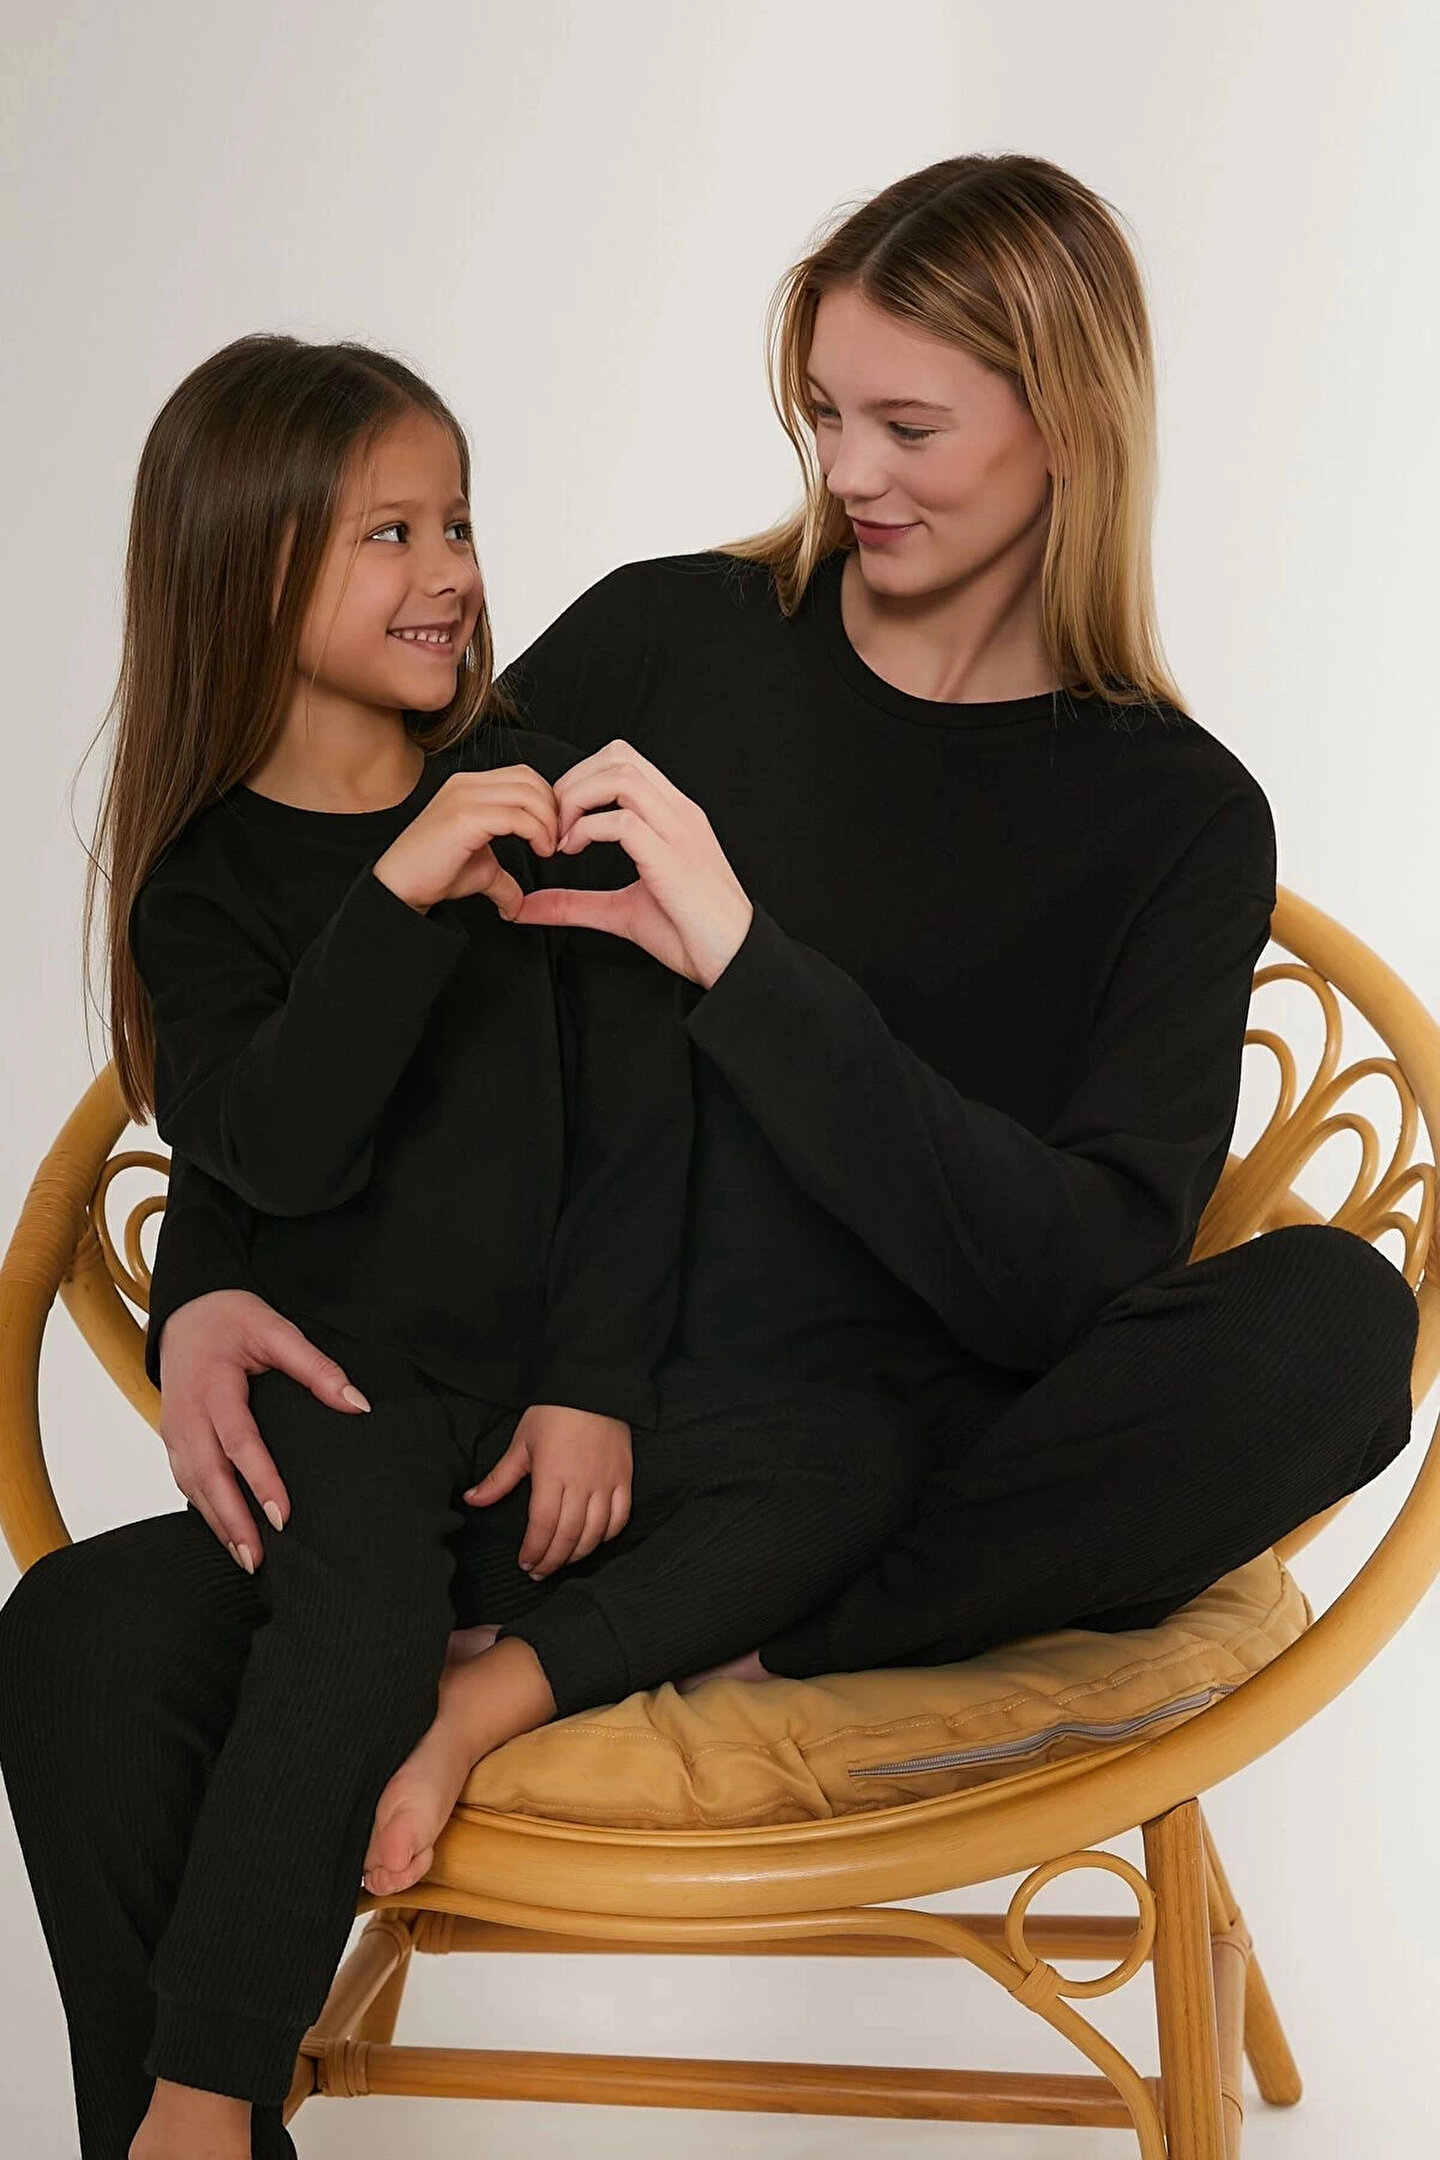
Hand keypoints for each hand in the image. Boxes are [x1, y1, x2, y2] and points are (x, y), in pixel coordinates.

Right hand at [157, 1289, 369, 1570]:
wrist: (185, 1313)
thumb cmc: (231, 1319)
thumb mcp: (276, 1329)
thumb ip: (316, 1367)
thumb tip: (357, 1404)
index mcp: (213, 1386)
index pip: (238, 1441)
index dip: (259, 1480)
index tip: (283, 1514)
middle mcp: (187, 1413)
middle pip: (208, 1475)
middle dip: (232, 1520)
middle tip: (258, 1558)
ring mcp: (173, 1429)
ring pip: (192, 1484)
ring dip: (217, 1523)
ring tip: (246, 1558)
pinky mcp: (172, 1439)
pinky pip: (186, 1480)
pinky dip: (204, 1510)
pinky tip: (226, 1532)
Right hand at [373, 765, 558, 917]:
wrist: (400, 887)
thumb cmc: (434, 874)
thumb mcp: (481, 870)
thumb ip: (505, 877)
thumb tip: (519, 903)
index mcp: (469, 786)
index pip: (523, 776)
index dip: (546, 802)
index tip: (553, 834)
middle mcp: (467, 784)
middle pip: (530, 779)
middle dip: (553, 809)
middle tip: (556, 841)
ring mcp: (465, 796)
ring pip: (529, 794)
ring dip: (548, 822)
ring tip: (548, 849)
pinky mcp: (466, 816)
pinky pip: (518, 816)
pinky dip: (538, 833)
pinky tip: (540, 852)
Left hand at [462, 1402, 631, 1577]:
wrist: (592, 1388)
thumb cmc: (552, 1413)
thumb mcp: (520, 1444)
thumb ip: (498, 1479)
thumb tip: (472, 1500)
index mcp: (552, 1476)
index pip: (542, 1526)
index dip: (534, 1550)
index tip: (525, 1563)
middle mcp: (581, 1484)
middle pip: (568, 1536)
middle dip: (552, 1560)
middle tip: (539, 1572)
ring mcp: (606, 1483)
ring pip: (595, 1533)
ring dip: (578, 1554)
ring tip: (563, 1561)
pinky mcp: (624, 1478)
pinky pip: (620, 1517)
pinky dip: (607, 1535)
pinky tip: (593, 1541)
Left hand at [506, 740, 753, 986]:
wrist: (734, 959)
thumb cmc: (691, 934)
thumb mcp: (621, 912)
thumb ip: (576, 903)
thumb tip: (528, 907)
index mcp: (672, 816)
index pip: (623, 762)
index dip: (581, 779)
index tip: (560, 820)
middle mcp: (678, 813)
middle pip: (618, 756)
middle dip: (573, 781)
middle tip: (554, 823)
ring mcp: (677, 831)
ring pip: (621, 776)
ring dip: (579, 798)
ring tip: (563, 835)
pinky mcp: (672, 858)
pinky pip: (623, 822)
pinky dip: (587, 830)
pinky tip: (575, 851)